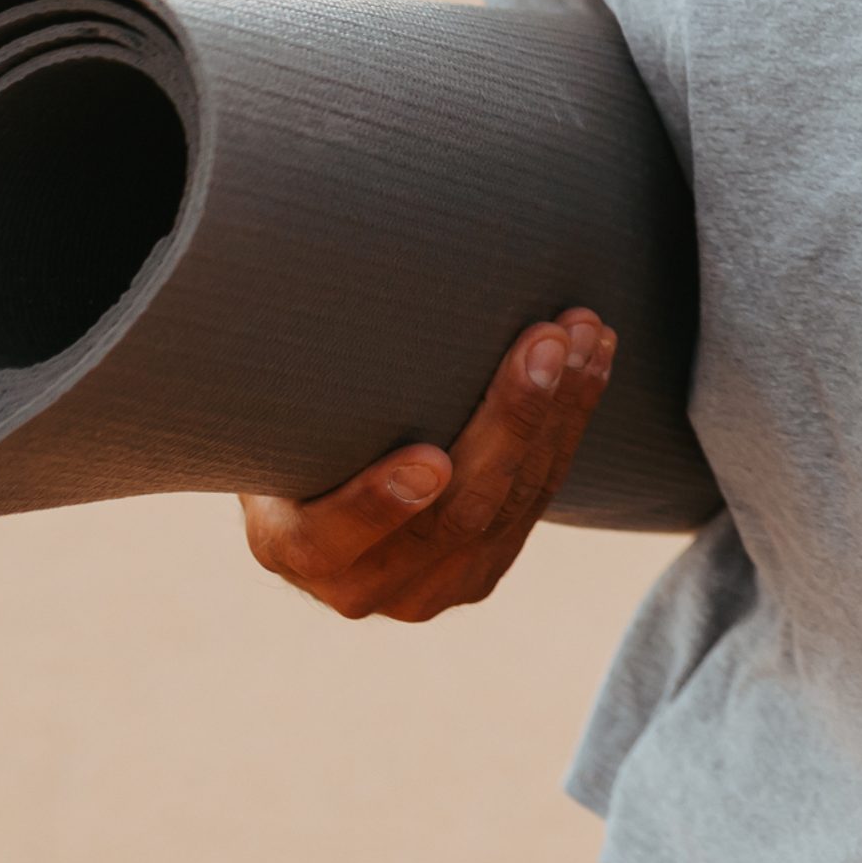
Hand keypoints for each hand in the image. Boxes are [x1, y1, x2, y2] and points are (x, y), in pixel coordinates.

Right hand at [240, 309, 616, 621]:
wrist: (313, 485)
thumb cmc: (283, 424)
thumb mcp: (270, 411)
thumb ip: (288, 382)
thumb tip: (268, 276)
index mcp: (291, 547)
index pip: (329, 537)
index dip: (378, 504)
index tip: (431, 461)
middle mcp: (362, 584)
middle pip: (454, 514)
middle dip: (512, 422)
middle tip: (548, 342)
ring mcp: (431, 586)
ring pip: (513, 505)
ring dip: (560, 412)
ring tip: (584, 334)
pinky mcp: (482, 566)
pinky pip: (538, 499)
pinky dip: (569, 425)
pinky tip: (593, 363)